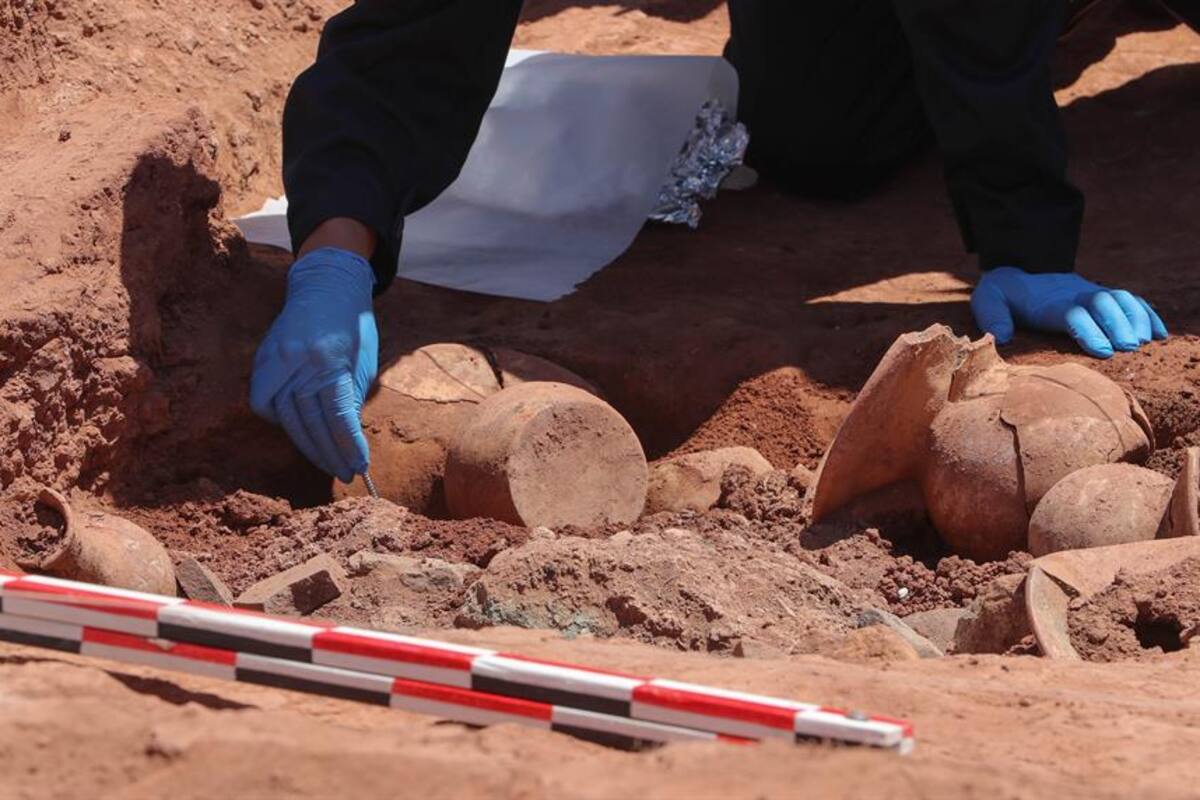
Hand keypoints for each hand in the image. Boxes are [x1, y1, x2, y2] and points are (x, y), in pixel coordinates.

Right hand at [250, 247, 377, 481]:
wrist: (326, 287)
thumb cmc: (353, 326)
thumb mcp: (363, 363)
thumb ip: (351, 400)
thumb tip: (346, 441)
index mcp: (330, 360)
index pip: (338, 416)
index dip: (348, 446)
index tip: (359, 467)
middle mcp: (299, 361)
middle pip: (311, 422)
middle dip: (330, 454)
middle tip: (346, 473)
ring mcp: (276, 360)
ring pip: (287, 418)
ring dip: (309, 446)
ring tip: (328, 462)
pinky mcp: (262, 360)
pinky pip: (264, 402)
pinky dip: (279, 421)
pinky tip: (297, 432)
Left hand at [971, 267, 1166, 358]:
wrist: (1015, 276)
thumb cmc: (1001, 297)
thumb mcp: (987, 302)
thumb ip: (993, 317)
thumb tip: (1002, 338)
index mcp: (1048, 302)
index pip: (1073, 314)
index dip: (1089, 331)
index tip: (1102, 351)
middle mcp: (1074, 294)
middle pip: (1102, 304)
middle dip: (1118, 324)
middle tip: (1130, 347)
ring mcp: (1090, 293)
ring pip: (1119, 299)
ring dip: (1136, 318)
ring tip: (1148, 341)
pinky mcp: (1101, 296)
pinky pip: (1129, 300)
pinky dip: (1146, 314)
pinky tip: (1160, 333)